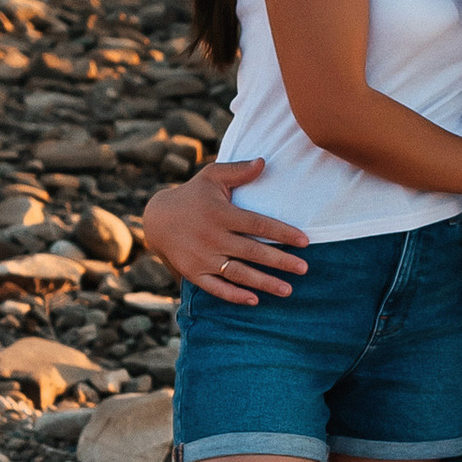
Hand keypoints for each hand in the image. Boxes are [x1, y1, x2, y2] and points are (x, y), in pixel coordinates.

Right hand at [140, 161, 311, 305]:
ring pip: (238, 273)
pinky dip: (234, 296)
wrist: (157, 219)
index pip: (257, 224)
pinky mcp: (194, 273)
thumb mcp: (212, 177)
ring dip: (264, 283)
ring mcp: (203, 258)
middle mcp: (213, 237)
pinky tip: (255, 300)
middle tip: (304, 269)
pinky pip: (216, 288)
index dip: (282, 233)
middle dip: (281, 261)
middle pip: (253, 252)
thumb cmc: (192, 195)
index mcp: (221, 214)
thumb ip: (238, 171)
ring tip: (288, 290)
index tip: (305, 241)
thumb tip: (264, 161)